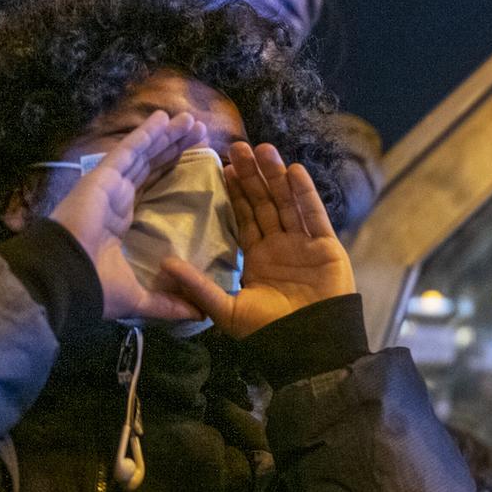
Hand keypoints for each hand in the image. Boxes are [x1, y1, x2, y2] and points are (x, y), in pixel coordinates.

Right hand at [48, 111, 210, 321]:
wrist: (67, 281)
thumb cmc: (95, 287)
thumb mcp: (140, 297)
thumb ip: (168, 303)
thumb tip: (198, 316)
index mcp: (120, 219)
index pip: (150, 186)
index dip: (169, 169)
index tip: (192, 156)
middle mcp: (114, 198)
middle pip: (150, 165)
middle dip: (172, 147)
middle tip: (197, 130)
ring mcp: (107, 186)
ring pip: (142, 154)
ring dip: (165, 135)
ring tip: (189, 119)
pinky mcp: (102, 178)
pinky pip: (128, 150)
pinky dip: (145, 134)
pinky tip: (163, 118)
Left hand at [160, 142, 354, 337]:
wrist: (309, 345)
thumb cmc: (269, 331)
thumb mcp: (226, 310)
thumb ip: (198, 286)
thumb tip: (165, 265)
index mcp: (258, 257)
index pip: (244, 216)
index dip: (235, 191)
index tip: (223, 166)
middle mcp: (281, 245)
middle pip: (264, 202)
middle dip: (253, 175)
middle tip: (237, 146)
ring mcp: (304, 243)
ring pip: (287, 202)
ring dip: (276, 176)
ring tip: (263, 149)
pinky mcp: (326, 245)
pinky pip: (313, 214)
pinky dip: (305, 193)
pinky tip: (294, 171)